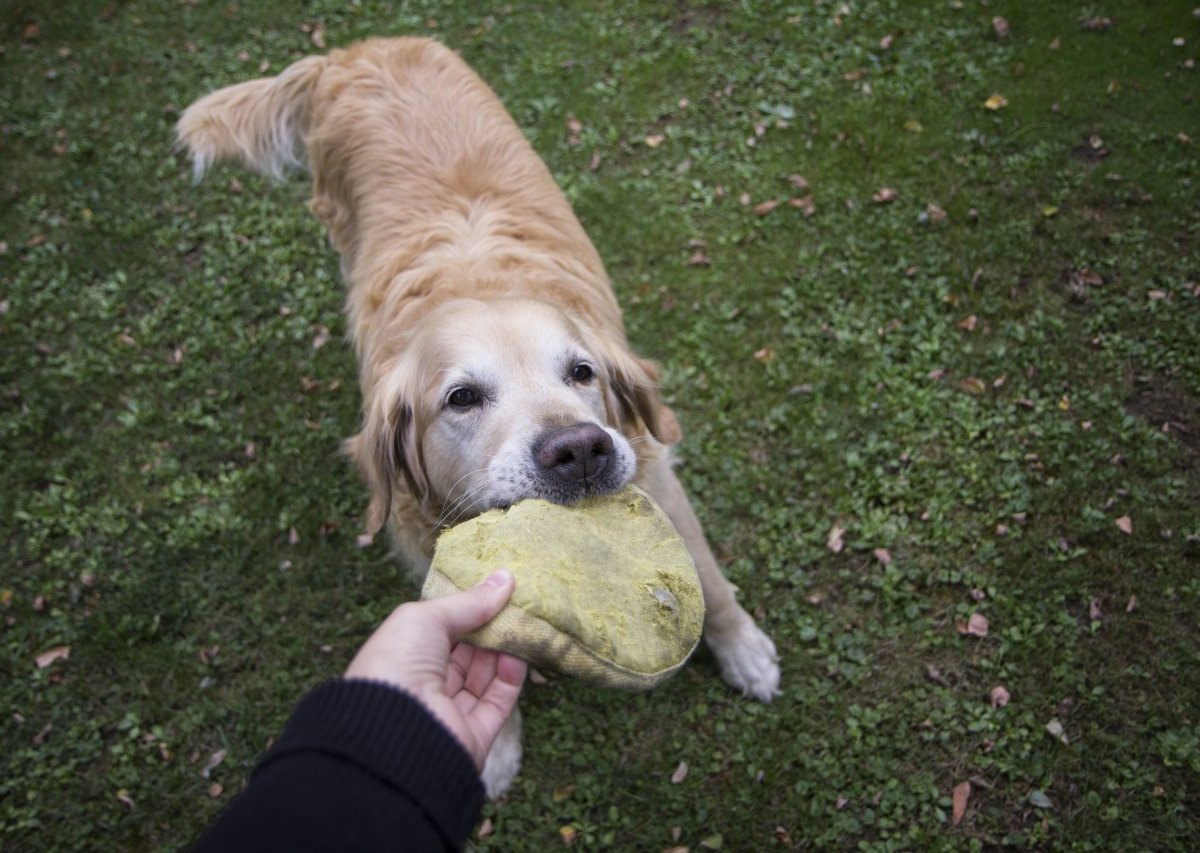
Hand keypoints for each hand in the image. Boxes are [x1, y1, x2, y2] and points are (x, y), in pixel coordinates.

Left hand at [345, 569, 526, 769]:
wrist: (396, 732)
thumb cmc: (397, 663)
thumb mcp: (426, 618)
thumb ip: (467, 602)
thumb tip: (505, 578)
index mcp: (401, 658)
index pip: (439, 632)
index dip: (465, 611)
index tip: (494, 590)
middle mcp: (423, 687)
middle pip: (465, 654)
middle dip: (489, 629)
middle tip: (515, 605)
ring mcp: (449, 712)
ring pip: (484, 677)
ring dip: (503, 650)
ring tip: (522, 623)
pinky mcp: (474, 735)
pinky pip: (498, 701)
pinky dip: (511, 677)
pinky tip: (519, 653)